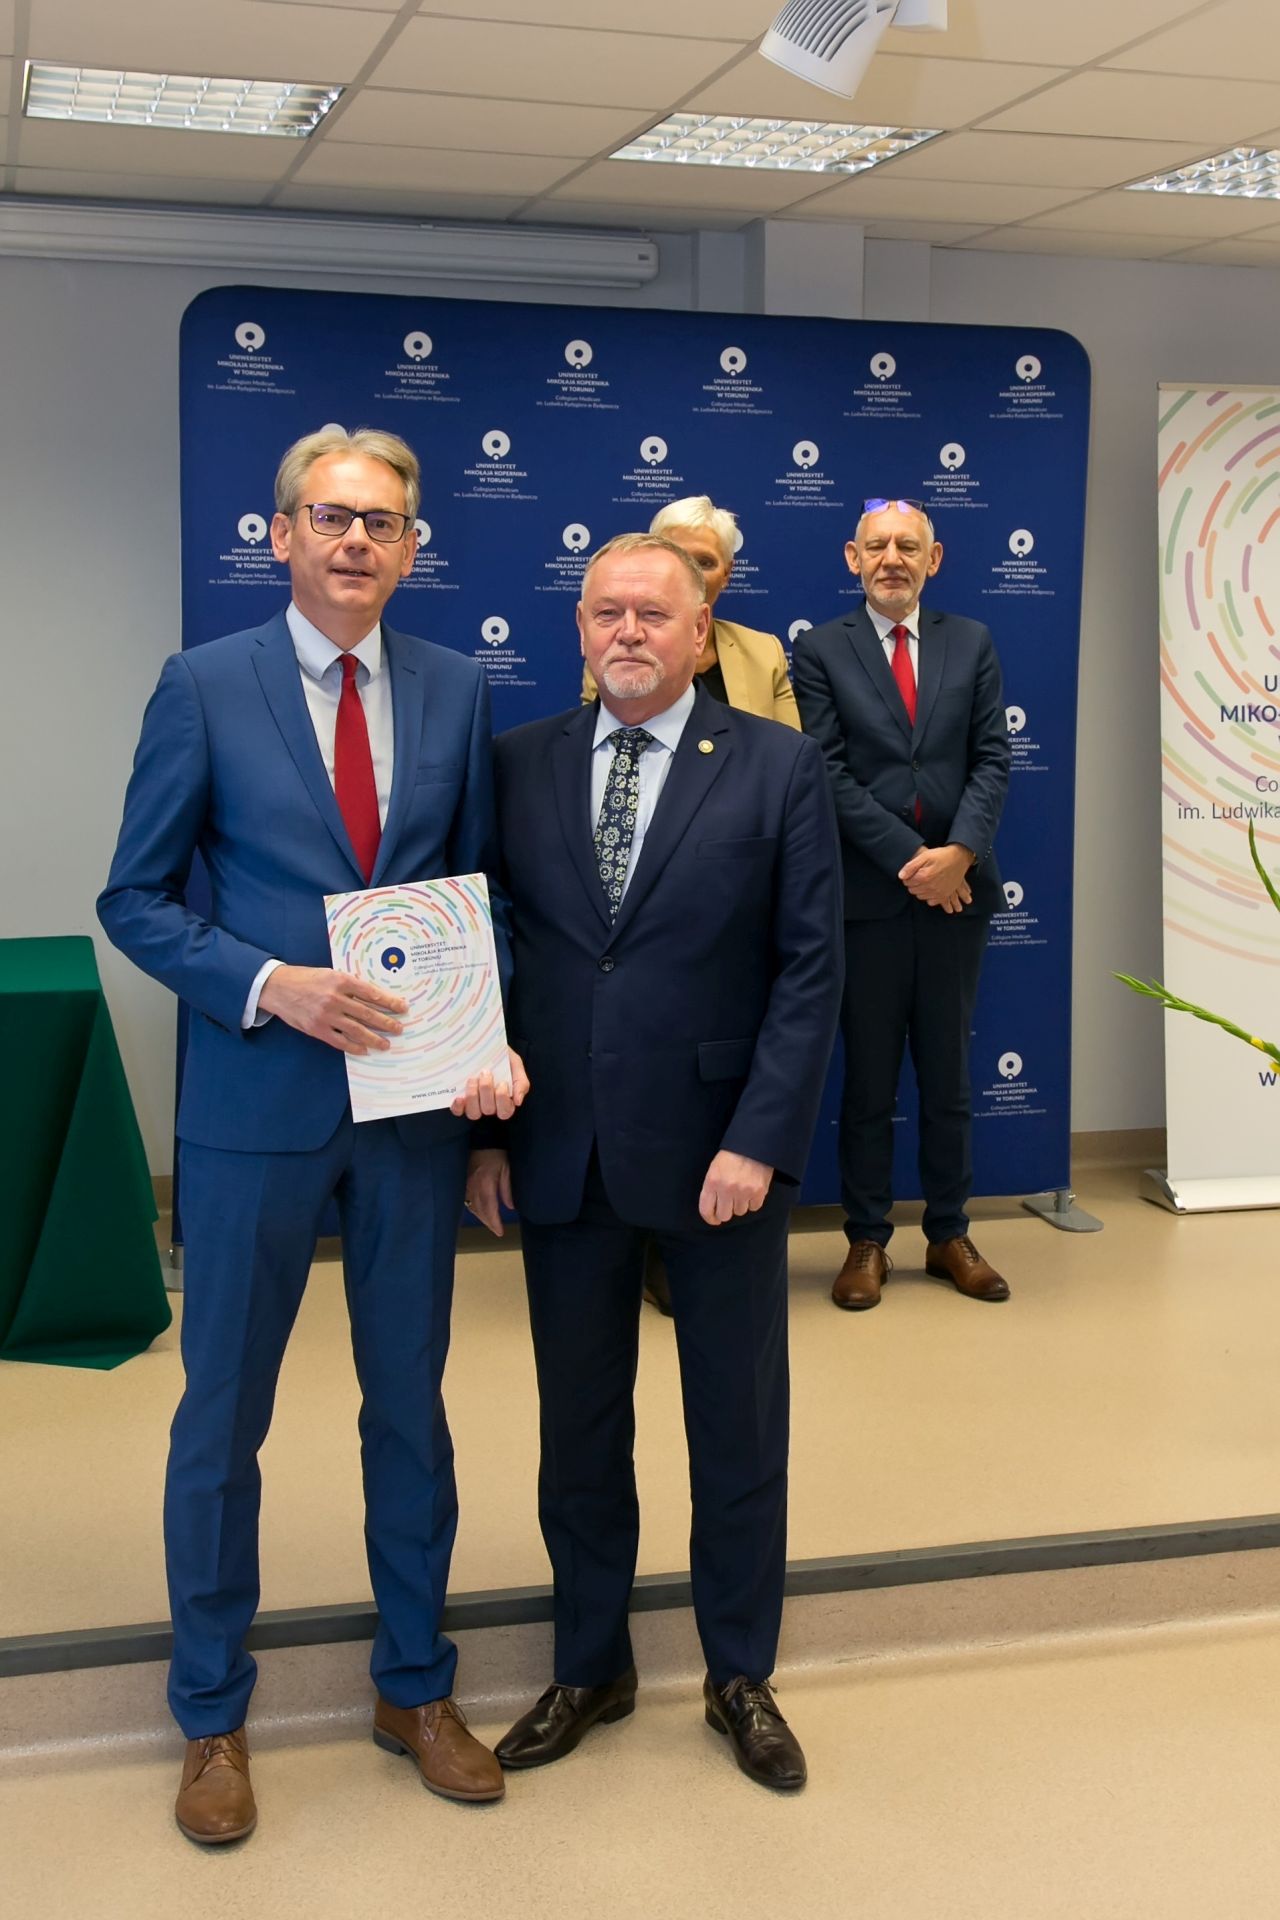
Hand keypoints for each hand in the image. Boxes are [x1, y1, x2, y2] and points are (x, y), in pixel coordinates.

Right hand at [257, 964, 405, 1053]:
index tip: (402, 1008)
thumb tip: (374, 997)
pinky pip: (340, 1041)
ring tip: (386, 1043)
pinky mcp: (317, 1029)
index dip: (389, 1002)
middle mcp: (335, 998)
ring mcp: (326, 1015)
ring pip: (356, 1029)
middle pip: (367, 1013)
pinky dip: (354, 1046)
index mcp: (341, 980)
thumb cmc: (306, 979)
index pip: (372, 993)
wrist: (278, 987)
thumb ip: (350, 985)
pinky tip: (364, 1050)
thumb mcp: (330, 974)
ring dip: (374, 1038)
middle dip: (386, 1022)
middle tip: (399, 1028)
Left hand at [449, 1046, 530, 1120]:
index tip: (502, 1082)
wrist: (484, 1045)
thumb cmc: (502, 1056)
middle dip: (487, 1091)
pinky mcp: (460, 1101)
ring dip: (473, 1097)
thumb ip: (521, 1081)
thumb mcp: (515, 1064)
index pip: (505, 1111)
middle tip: (486, 1073)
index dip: (502, 1099)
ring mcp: (474, 1104)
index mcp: (505, 1100)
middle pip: (488, 1110)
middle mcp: (489, 1105)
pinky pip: (458, 1111)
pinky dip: (458, 1107)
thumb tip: (518, 1101)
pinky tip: (459, 1097)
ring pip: (473, 1113)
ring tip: (472, 1079)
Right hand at [464, 1148, 511, 1235]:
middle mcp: (473, 1188)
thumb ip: (507, 1189)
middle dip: (488, 1223)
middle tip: (496, 1230)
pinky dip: (473, 1208)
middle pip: (479, 1211)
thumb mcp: (506, 1170)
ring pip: (471, 1207)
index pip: (489, 1209)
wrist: (480, 1140)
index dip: (494, 1223)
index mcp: (485, 1185)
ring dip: (481, 1217)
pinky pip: (466, 1200)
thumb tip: (510, 1207)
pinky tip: (479, 1211)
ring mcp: (465, 1186)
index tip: (500, 1232)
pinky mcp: (462, 1182)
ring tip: (490, 1223)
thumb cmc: (496, 1153)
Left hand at [699, 1150, 773, 1226]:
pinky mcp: (759, 1192)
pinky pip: (754, 1207)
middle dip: (726, 1212)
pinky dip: (753, 1202)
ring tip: (742, 1192)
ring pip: (740, 1212)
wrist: (753, 1143)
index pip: (706, 1210)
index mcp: (712, 1182)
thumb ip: (712, 1187)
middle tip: (729, 1205)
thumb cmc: (732, 1155)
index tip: (713, 1219)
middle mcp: (727, 1189)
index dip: (710, 1218)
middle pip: (724, 1215)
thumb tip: (713, 1208)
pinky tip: (752, 1191)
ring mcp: (743, 1191)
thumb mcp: (714, 1168)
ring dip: (740, 1205)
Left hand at [898, 844, 973, 908]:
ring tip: (925, 881)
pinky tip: (931, 889)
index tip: (912, 873)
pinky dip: (929, 897)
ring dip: (920, 891)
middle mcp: (930, 887)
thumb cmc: (941, 856)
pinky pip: (931, 902)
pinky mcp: (944, 895)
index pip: (907, 882)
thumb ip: (910, 866)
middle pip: (913, 891)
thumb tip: (900, 876)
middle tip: (919, 876)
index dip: (908, 877)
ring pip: (921, 897)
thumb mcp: (924, 856)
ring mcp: (938, 892)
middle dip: (913, 884)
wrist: (959, 858)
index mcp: (924, 877)